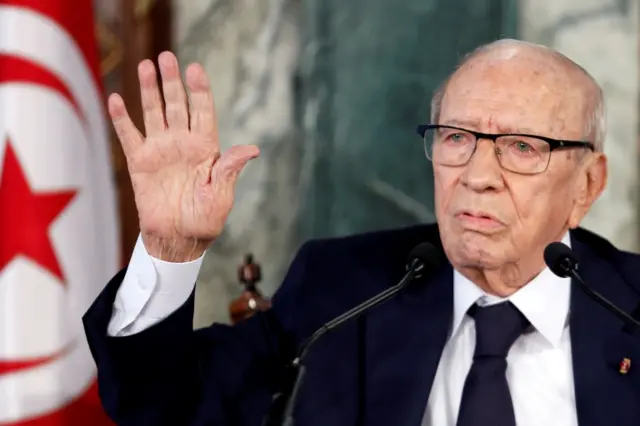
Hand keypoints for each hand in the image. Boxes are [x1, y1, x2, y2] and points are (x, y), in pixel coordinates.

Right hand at [108, 51, 258, 261]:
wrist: (178, 238)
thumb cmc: (205, 219)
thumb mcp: (221, 195)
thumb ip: (230, 169)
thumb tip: (252, 149)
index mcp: (206, 148)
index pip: (203, 112)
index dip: (199, 90)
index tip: (196, 69)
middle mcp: (183, 143)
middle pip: (177, 105)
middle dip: (172, 81)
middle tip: (167, 58)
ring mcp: (160, 150)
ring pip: (154, 113)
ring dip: (149, 90)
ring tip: (146, 66)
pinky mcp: (139, 162)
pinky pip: (129, 135)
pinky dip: (121, 119)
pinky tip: (116, 98)